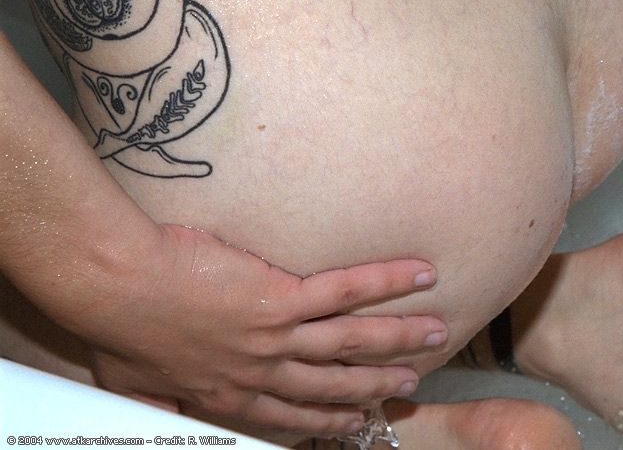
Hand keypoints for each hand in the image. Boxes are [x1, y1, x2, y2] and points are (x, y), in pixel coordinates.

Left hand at [82, 224, 445, 436]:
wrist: (116, 285)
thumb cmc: (117, 327)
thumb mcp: (133, 383)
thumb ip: (159, 402)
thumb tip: (163, 415)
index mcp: (228, 391)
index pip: (288, 413)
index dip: (327, 420)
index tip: (357, 419)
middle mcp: (261, 370)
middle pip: (332, 384)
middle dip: (377, 384)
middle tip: (412, 381)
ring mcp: (277, 336)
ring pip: (351, 341)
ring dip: (398, 338)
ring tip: (434, 330)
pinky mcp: (283, 298)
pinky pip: (346, 290)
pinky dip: (387, 282)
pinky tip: (420, 272)